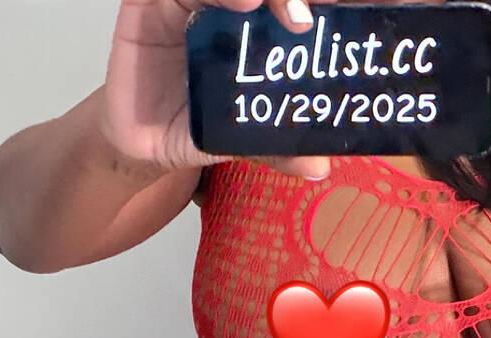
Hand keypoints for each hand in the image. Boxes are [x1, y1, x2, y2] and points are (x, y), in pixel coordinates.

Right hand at [101, 0, 332, 178]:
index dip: (321, 4)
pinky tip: (237, 3)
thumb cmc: (197, 125)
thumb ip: (278, 146)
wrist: (144, 145)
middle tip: (306, 21)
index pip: (292, 4)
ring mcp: (190, 0)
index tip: (347, 13)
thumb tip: (319, 167)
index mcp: (260, 28)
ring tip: (272, 11)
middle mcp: (227, 6)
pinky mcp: (150, 2)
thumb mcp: (244, 138)